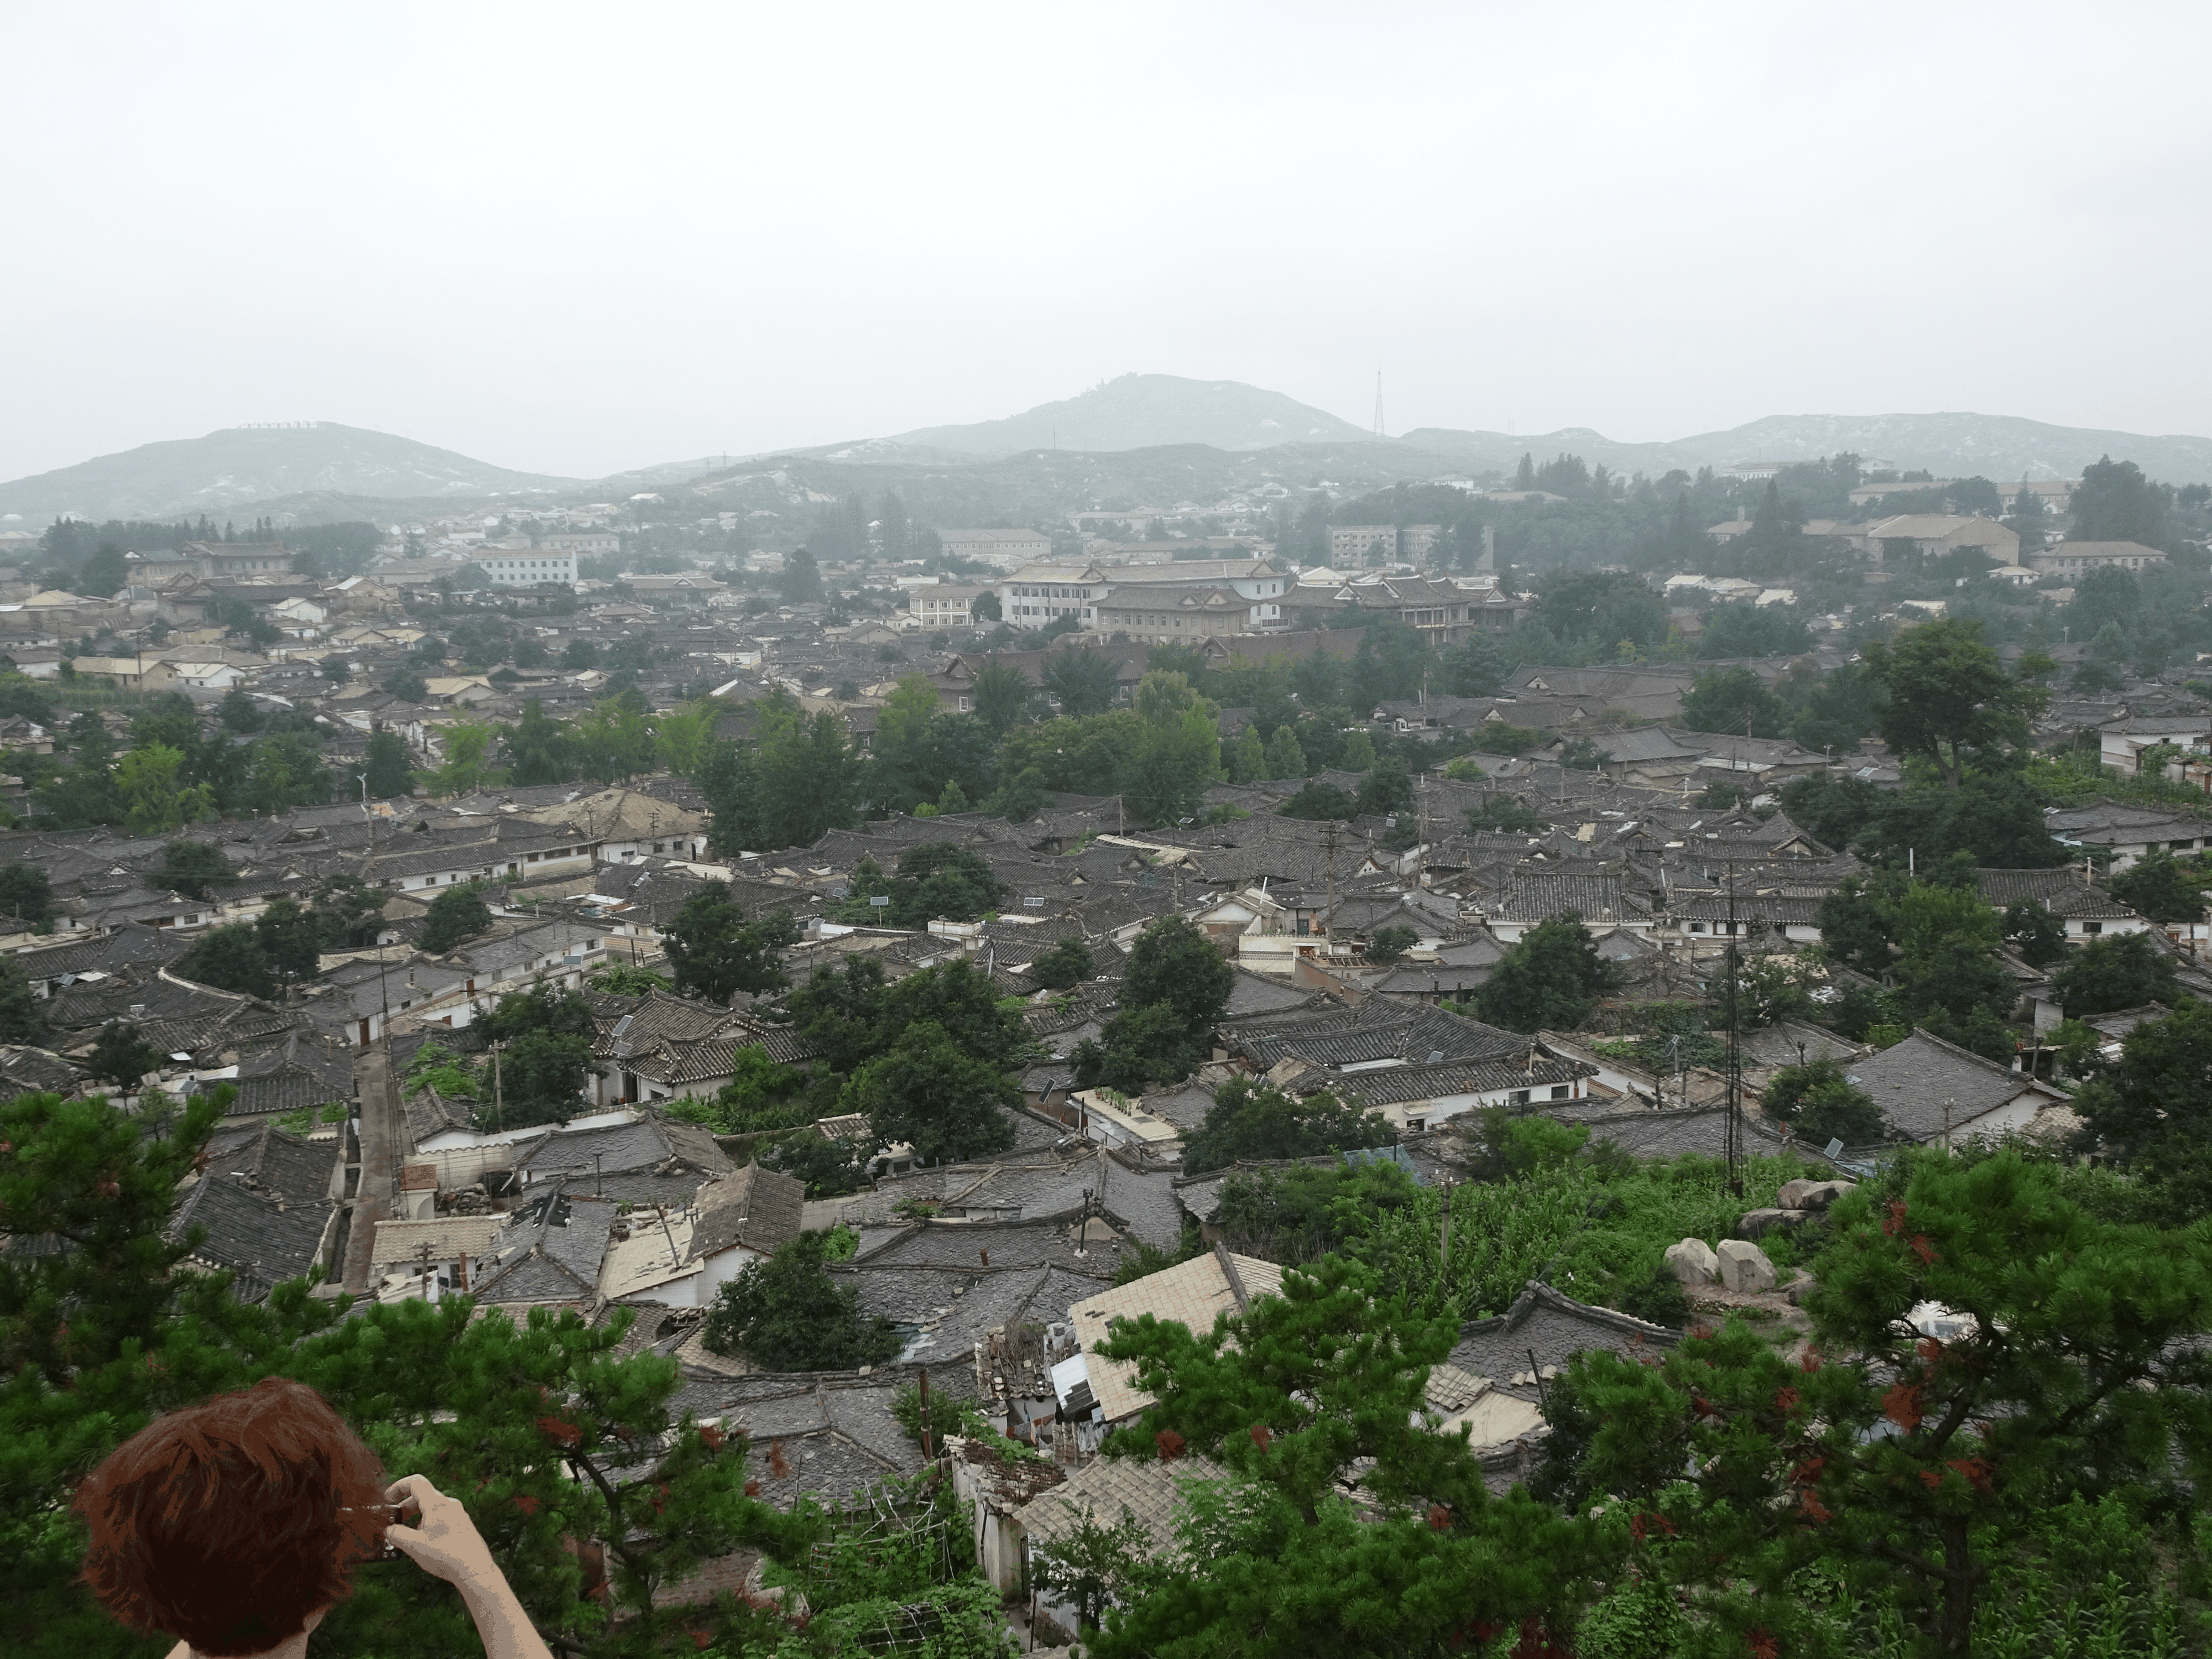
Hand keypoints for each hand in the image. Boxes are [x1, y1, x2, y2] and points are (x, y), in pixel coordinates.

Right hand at [384, 1474, 499, 1590]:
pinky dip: (428, 1521)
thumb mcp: (414, 1546)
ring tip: (407, 1531)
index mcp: (437, 1504)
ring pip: (432, 1506)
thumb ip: (398, 1535)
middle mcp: (449, 1504)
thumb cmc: (445, 1555)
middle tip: (394, 1519)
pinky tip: (424, 1538)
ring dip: (416, 1514)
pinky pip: (441, 1516)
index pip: (416, 1482)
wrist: (474, 1568)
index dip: (398, 1486)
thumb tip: (389, 1530)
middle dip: (405, 1505)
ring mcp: (458, 1513)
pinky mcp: (462, 1524)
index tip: (387, 1498)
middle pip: (423, 1494)